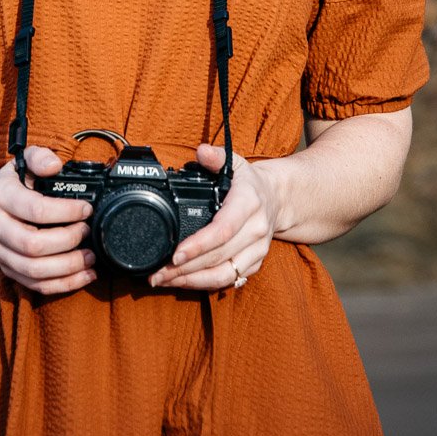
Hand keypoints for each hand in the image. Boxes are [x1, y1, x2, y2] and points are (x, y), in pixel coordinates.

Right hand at [0, 145, 96, 294]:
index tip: (86, 209)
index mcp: (0, 197)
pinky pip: (35, 285)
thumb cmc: (12, 184)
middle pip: (33, 245)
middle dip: (68, 241)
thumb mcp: (22, 161)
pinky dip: (63, 284)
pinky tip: (84, 275)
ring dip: (68, 267)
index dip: (65, 211)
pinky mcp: (7, 270)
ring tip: (90, 256)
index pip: (35, 209)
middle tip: (88, 231)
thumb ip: (39, 157)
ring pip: (34, 270)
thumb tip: (54, 165)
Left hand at [148, 144, 278, 292]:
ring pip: (224, 275)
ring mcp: (257, 251)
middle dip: (185, 269)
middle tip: (158, 273)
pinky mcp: (255, 264)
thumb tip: (201, 151)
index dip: (199, 245)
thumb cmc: (249, 182)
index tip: (175, 254)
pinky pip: (230, 280)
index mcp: (249, 204)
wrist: (278, 199)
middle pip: (218, 257)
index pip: (223, 230)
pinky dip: (205, 284)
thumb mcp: (236, 163)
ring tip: (165, 281)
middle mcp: (256, 230)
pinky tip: (184, 282)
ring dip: (192, 281)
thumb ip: (217, 156)